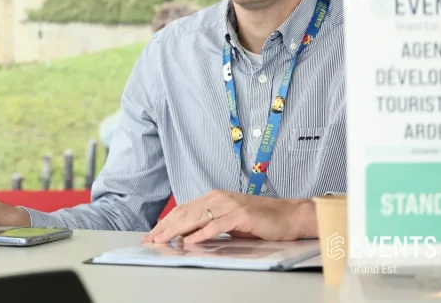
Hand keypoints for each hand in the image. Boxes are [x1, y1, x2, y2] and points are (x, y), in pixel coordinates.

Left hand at [142, 191, 315, 244]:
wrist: (290, 215)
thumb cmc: (262, 220)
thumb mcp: (231, 221)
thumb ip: (211, 225)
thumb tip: (189, 236)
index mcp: (214, 198)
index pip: (184, 209)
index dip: (166, 221)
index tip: (153, 233)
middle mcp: (219, 198)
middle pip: (185, 212)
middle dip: (165, 226)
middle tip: (150, 238)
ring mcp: (229, 205)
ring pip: (196, 217)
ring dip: (177, 230)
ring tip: (163, 240)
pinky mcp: (240, 215)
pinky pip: (216, 225)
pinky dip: (201, 234)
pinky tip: (190, 241)